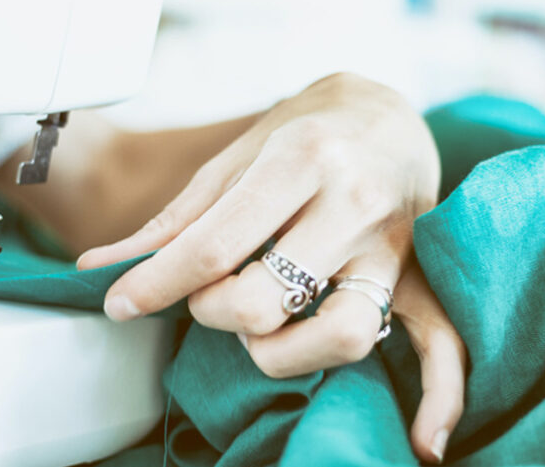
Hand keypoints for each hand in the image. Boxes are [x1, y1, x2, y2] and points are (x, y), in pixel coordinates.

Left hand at [77, 72, 464, 461]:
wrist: (385, 110)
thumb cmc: (304, 130)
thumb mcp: (235, 154)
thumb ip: (174, 219)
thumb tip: (100, 268)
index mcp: (300, 158)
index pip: (214, 246)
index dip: (156, 284)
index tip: (122, 303)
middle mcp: (352, 200)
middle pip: (265, 298)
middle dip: (212, 310)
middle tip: (205, 294)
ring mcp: (393, 243)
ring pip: (338, 332)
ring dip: (279, 351)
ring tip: (259, 328)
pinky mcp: (422, 274)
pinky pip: (444, 342)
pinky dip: (439, 398)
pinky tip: (424, 442)